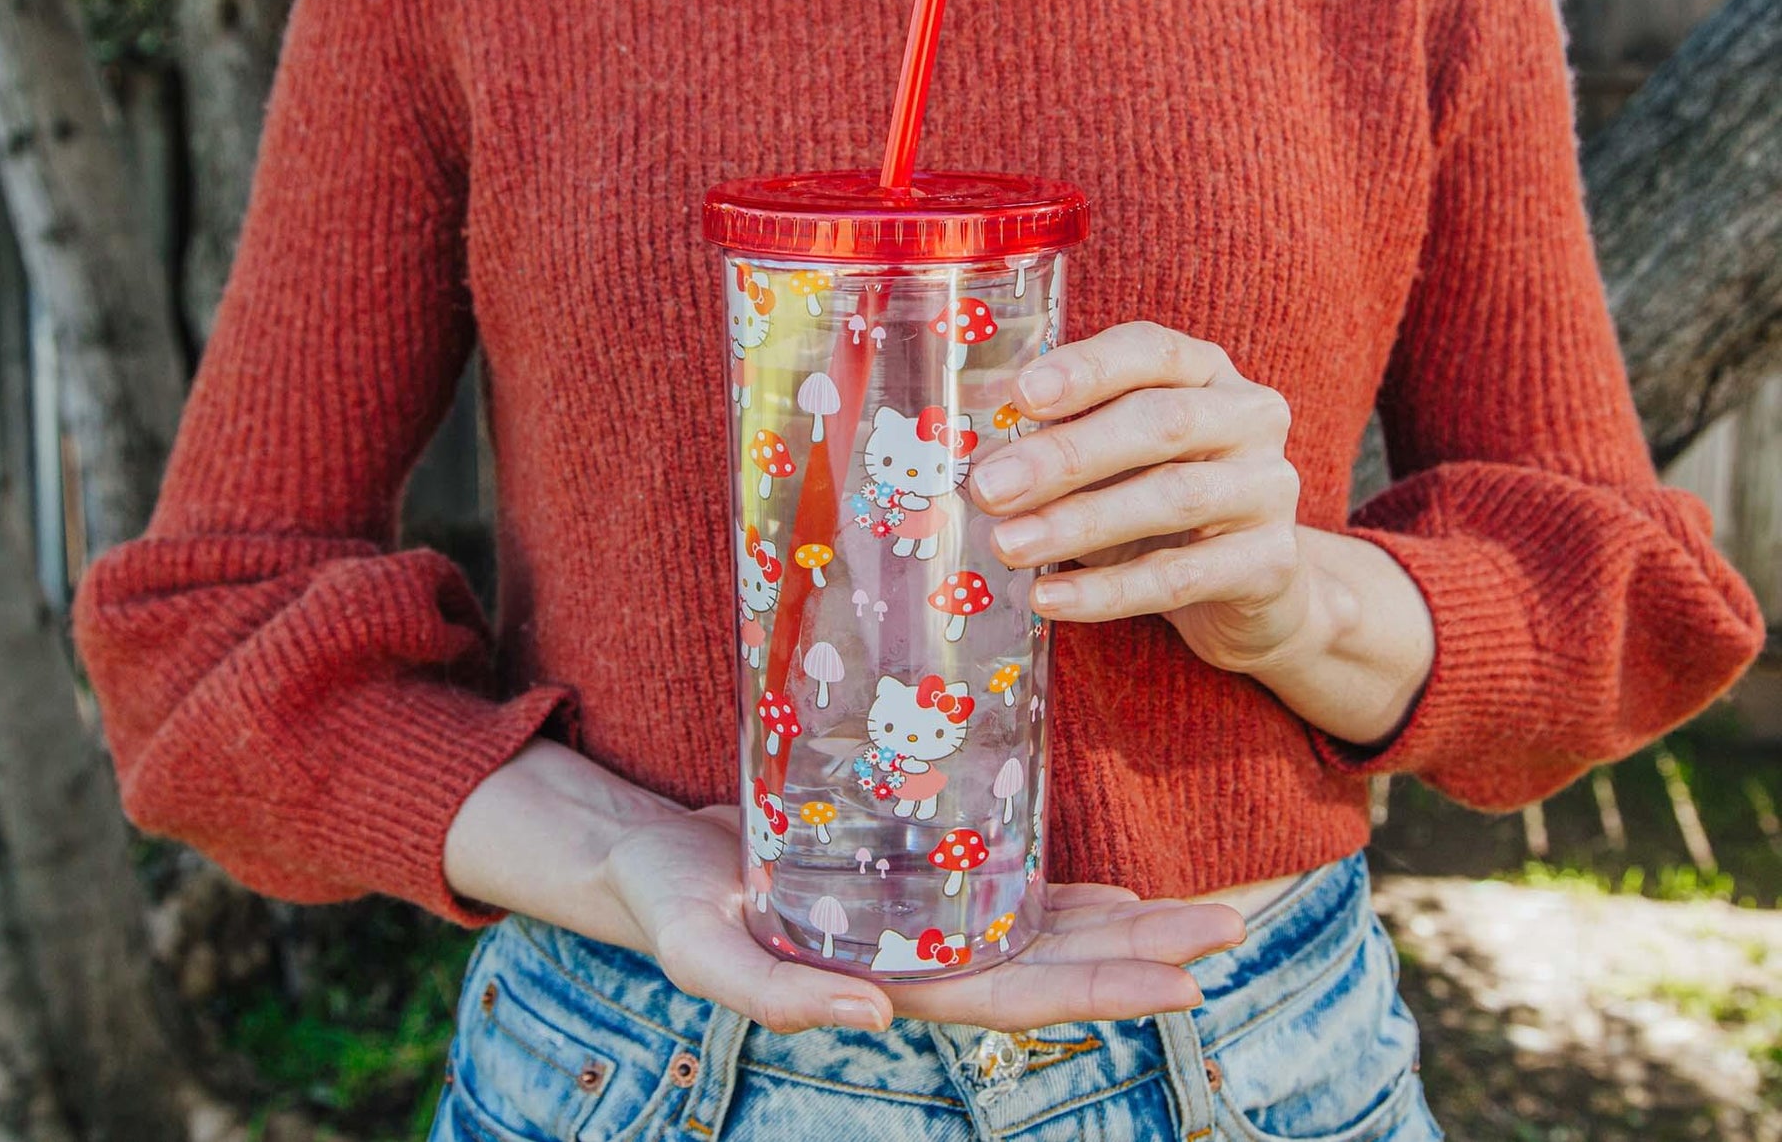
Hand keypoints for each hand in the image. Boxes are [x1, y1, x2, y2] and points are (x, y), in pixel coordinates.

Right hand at [607, 805, 1244, 1032]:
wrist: (652, 864)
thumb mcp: (705, 954)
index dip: (1100, 989)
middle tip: (1230, 931)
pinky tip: (1119, 892)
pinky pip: (1003, 887)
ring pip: (1042, 928)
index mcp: (888, 985)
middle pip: (1053, 962)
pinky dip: (1065, 893)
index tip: (1184, 983)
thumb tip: (875, 1019)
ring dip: (1123, 926)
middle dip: (1141, 953)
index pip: (1016, 996)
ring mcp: (922, 921)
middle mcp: (921, 960)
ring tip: (1205, 912)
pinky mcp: (912, 877)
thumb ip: (781, 995)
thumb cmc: (672, 910)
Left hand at [967, 323, 1434, 744]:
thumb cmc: (1159, 501)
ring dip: (1078, 524)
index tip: (1019, 395)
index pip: (1149, 351)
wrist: (1253, 584)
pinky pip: (1181, 577)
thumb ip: (1059, 436)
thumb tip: (966, 437)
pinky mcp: (1271, 563)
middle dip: (1065, 456)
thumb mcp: (1112, 458)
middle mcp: (1249, 417)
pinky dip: (1108, 590)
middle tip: (989, 487)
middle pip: (1159, 424)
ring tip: (1007, 545)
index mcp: (1205, 371)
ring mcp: (1269, 489)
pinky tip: (1050, 598)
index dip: (1085, 369)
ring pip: (1171, 499)